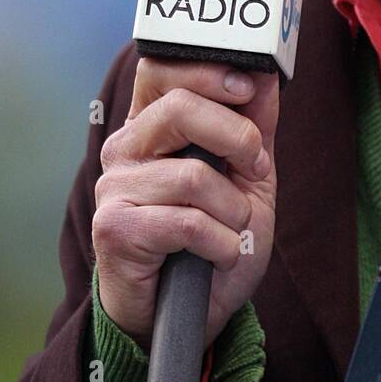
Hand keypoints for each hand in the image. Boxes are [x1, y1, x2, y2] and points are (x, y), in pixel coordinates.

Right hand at [91, 57, 278, 349]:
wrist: (190, 313)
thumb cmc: (214, 239)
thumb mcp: (247, 176)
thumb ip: (254, 124)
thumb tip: (267, 72)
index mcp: (151, 124)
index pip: (163, 68)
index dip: (208, 72)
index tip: (248, 90)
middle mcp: (124, 148)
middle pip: (181, 108)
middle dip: (239, 138)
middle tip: (255, 170)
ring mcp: (113, 187)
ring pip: (195, 176)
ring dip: (233, 211)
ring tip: (231, 231)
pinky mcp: (115, 228)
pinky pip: (188, 223)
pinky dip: (221, 244)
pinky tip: (217, 256)